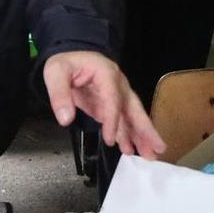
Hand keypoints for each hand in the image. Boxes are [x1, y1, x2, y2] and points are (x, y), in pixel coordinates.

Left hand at [43, 50, 166, 159]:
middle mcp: (118, 84)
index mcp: (106, 73)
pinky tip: (130, 149)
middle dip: (146, 128)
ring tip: (150, 154)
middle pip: (134, 107)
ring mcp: (117, 95)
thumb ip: (60, 95)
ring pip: (132, 116)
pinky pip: (122, 121)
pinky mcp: (111, 104)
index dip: (113, 120)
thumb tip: (66, 119)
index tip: (110, 140)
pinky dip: (127, 135)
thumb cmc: (65, 63)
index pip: (113, 98)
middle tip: (158, 147)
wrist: (69, 57)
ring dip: (141, 136)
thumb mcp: (56, 73)